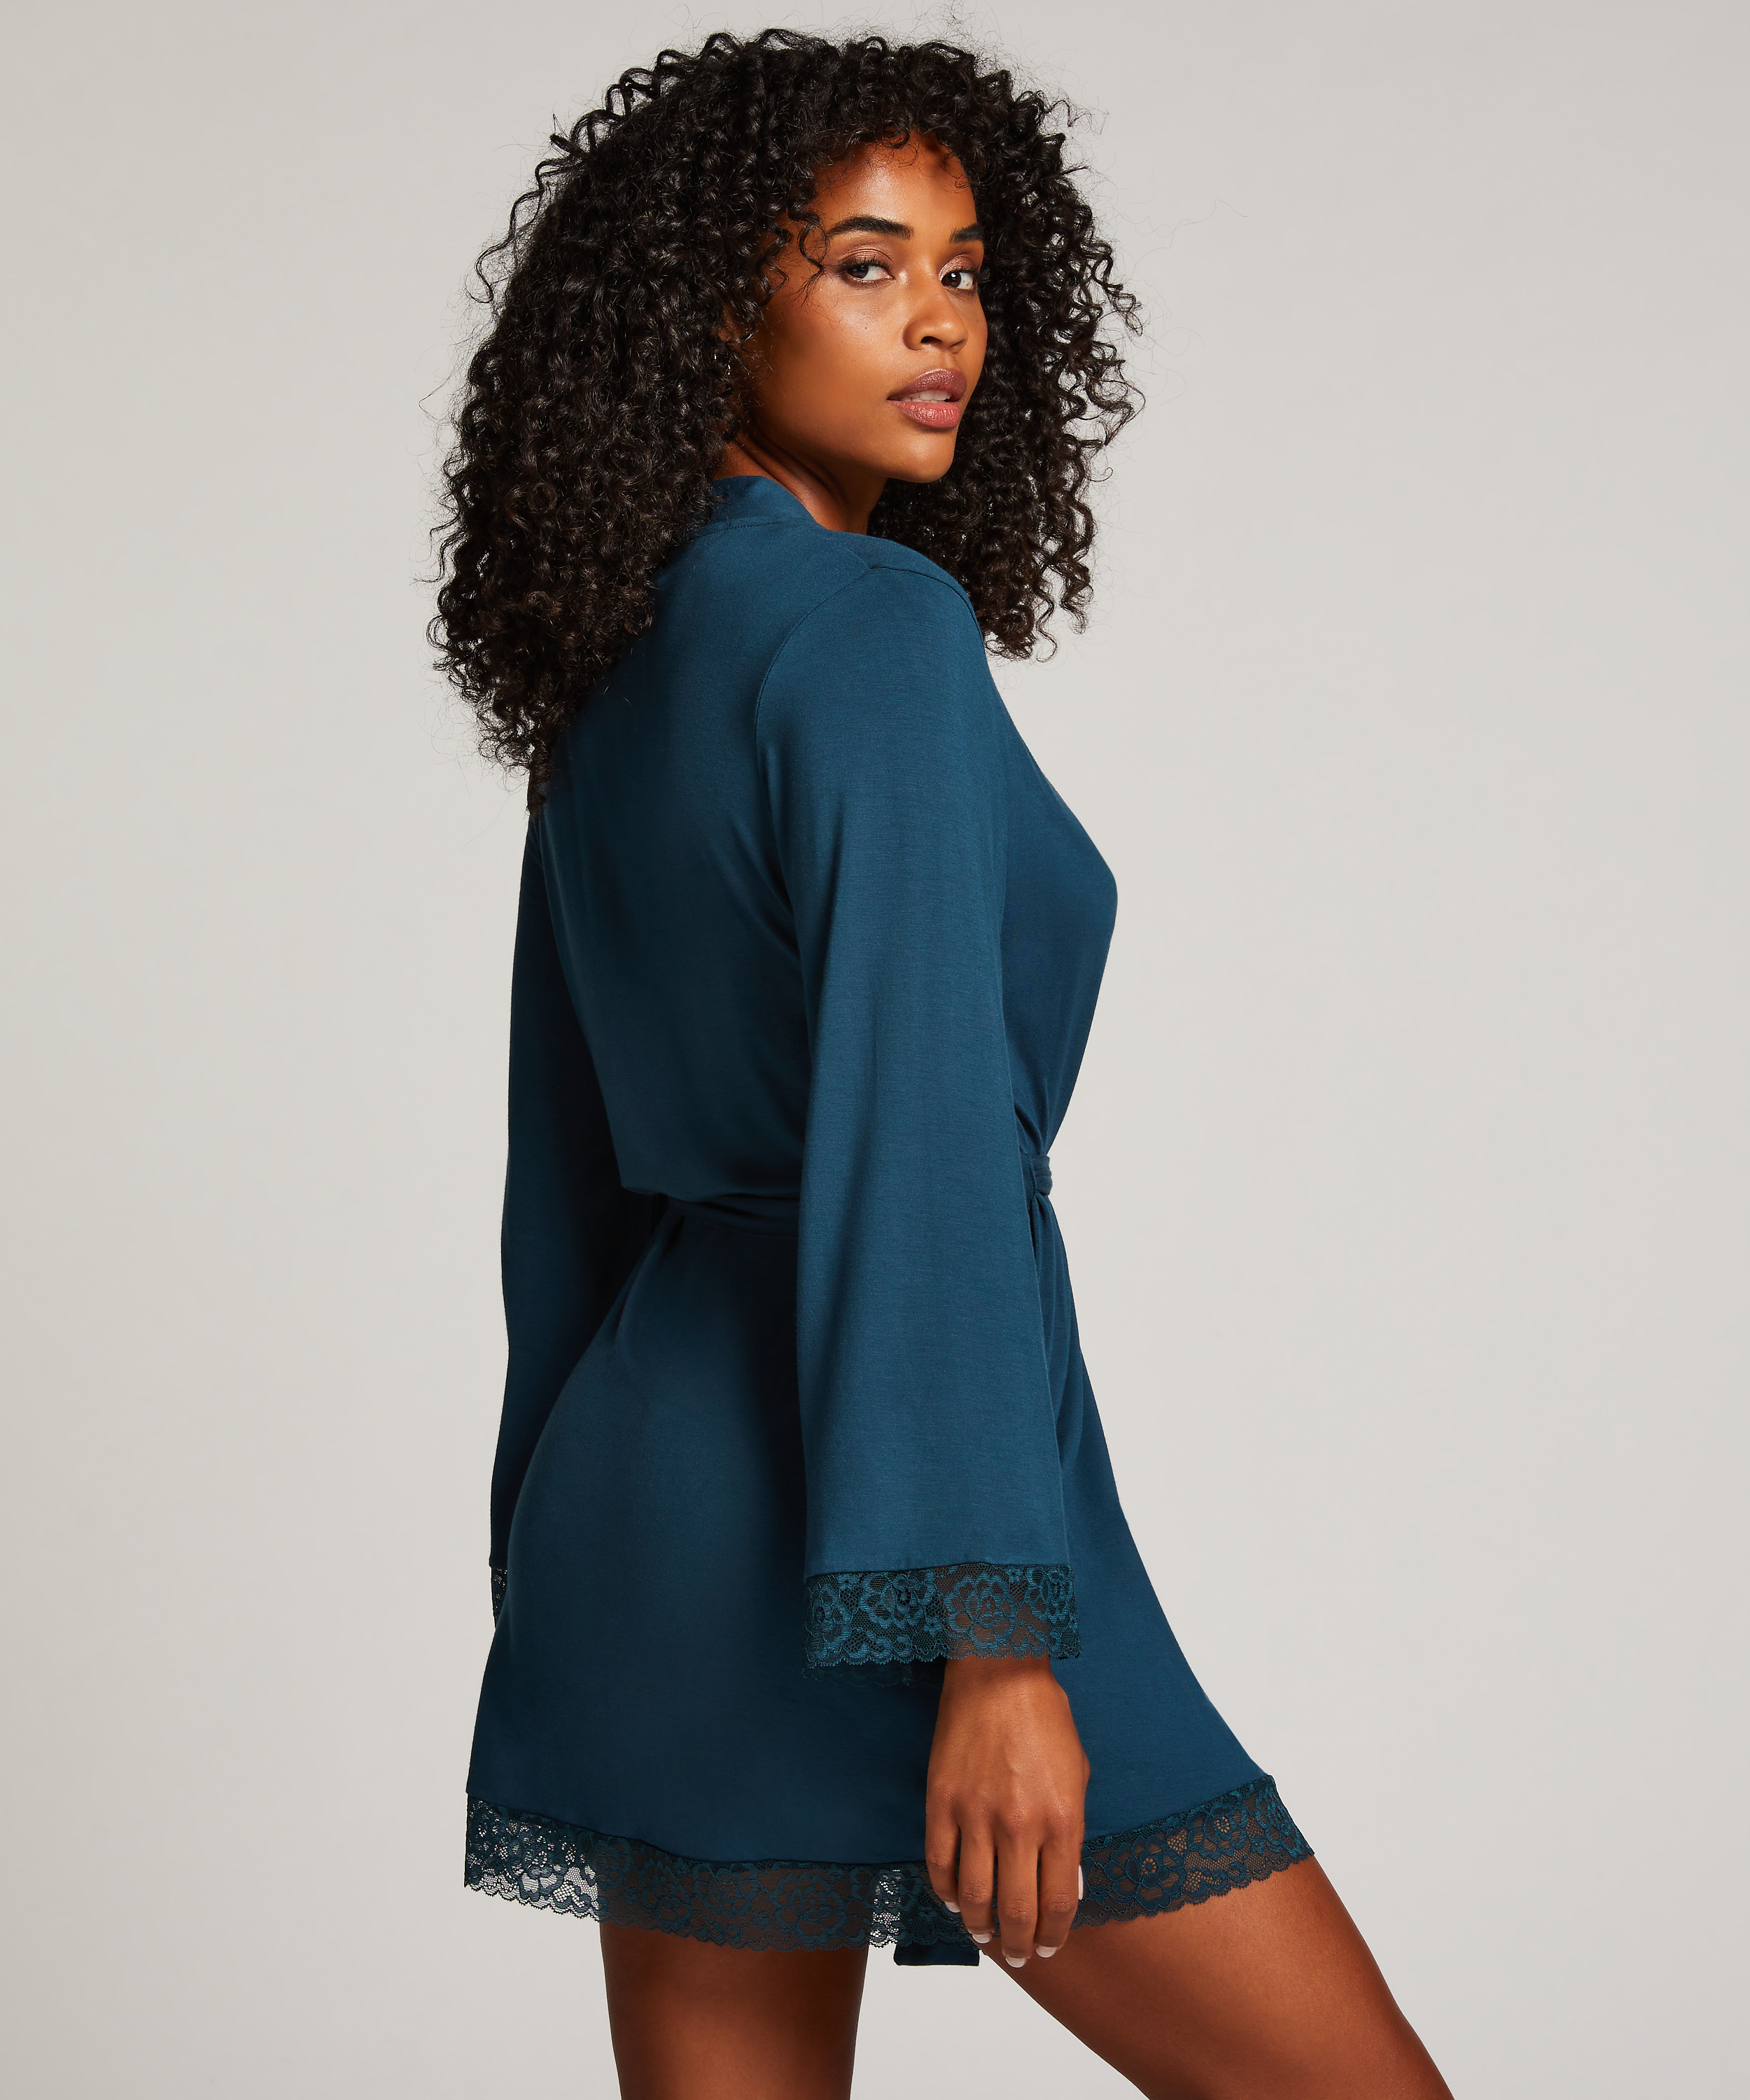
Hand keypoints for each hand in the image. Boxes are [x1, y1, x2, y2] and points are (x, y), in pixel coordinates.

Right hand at [924, 1655, 1088, 1966]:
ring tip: (985, 1935)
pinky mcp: (941, 1799)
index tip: (1048, 1947)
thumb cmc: (1045, 1719)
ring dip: (979, 1926)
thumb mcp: (1077, 1777)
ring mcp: (975, 1814)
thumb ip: (1070, 1833)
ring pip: (973, 1895)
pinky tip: (954, 1899)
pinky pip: (939, 1862)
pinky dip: (945, 1890)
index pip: (1057, 1903)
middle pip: (1015, 1910)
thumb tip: (1061, 1882)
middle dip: (1017, 1944)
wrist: (1000, 1673)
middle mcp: (1019, 1825)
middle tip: (1017, 1955)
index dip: (1052, 1935)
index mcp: (1062, 1821)